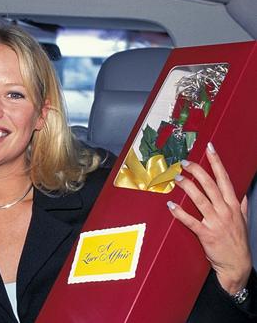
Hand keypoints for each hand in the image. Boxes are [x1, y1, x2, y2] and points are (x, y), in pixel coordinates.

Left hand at [168, 142, 252, 294]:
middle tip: (185, 162)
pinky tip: (170, 206)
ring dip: (188, 187)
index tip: (210, 148)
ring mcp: (216, 222)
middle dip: (198, 171)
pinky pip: (191, 221)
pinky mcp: (206, 234)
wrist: (236, 264)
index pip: (224, 178)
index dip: (217, 162)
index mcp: (233, 205)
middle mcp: (225, 211)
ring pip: (201, 200)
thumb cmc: (237, 242)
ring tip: (177, 178)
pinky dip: (180, 213)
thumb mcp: (243, 221)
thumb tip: (242, 194)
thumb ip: (241, 206)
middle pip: (211, 185)